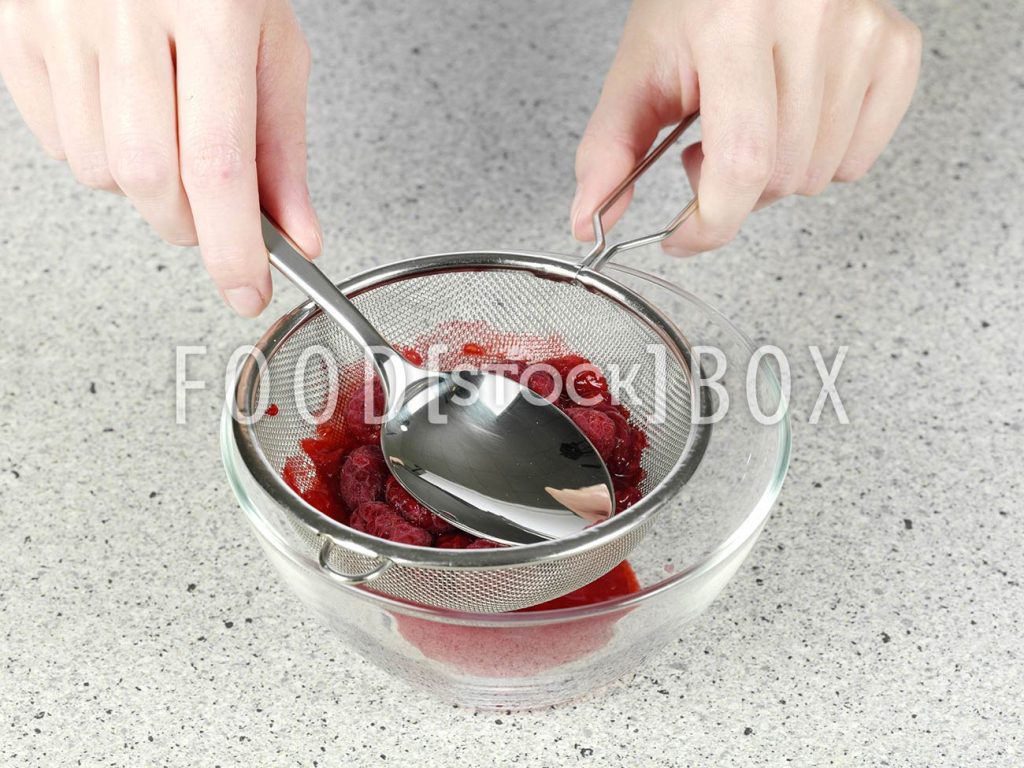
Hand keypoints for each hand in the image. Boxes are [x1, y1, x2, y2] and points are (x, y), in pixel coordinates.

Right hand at [0, 0, 319, 315]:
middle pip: (152, 178)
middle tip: (215, 216)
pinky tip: (126, 115)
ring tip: (170, 134)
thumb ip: (283, 148)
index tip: (246, 290)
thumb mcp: (271, 47)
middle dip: (191, 225)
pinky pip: (56, 142)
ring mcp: (60, 20)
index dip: (233, 245)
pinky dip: (100, 156)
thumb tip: (296, 235)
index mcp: (210, 12)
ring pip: (100, 170)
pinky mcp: (17, 33)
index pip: (218, 163)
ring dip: (146, 189)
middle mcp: (127, 13)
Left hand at [571, 0, 921, 255]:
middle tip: (708, 144)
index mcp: (735, 23)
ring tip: (750, 123)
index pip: (743, 163)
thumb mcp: (638, 69)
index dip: (710, 222)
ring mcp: (861, 30)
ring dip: (776, 175)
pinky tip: (794, 120)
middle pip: (780, 178)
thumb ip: (608, 150)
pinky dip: (823, 159)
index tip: (683, 236)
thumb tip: (591, 219)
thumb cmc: (691, 3)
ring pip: (820, 176)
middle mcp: (809, 18)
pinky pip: (862, 157)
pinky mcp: (895, 44)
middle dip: (735, 190)